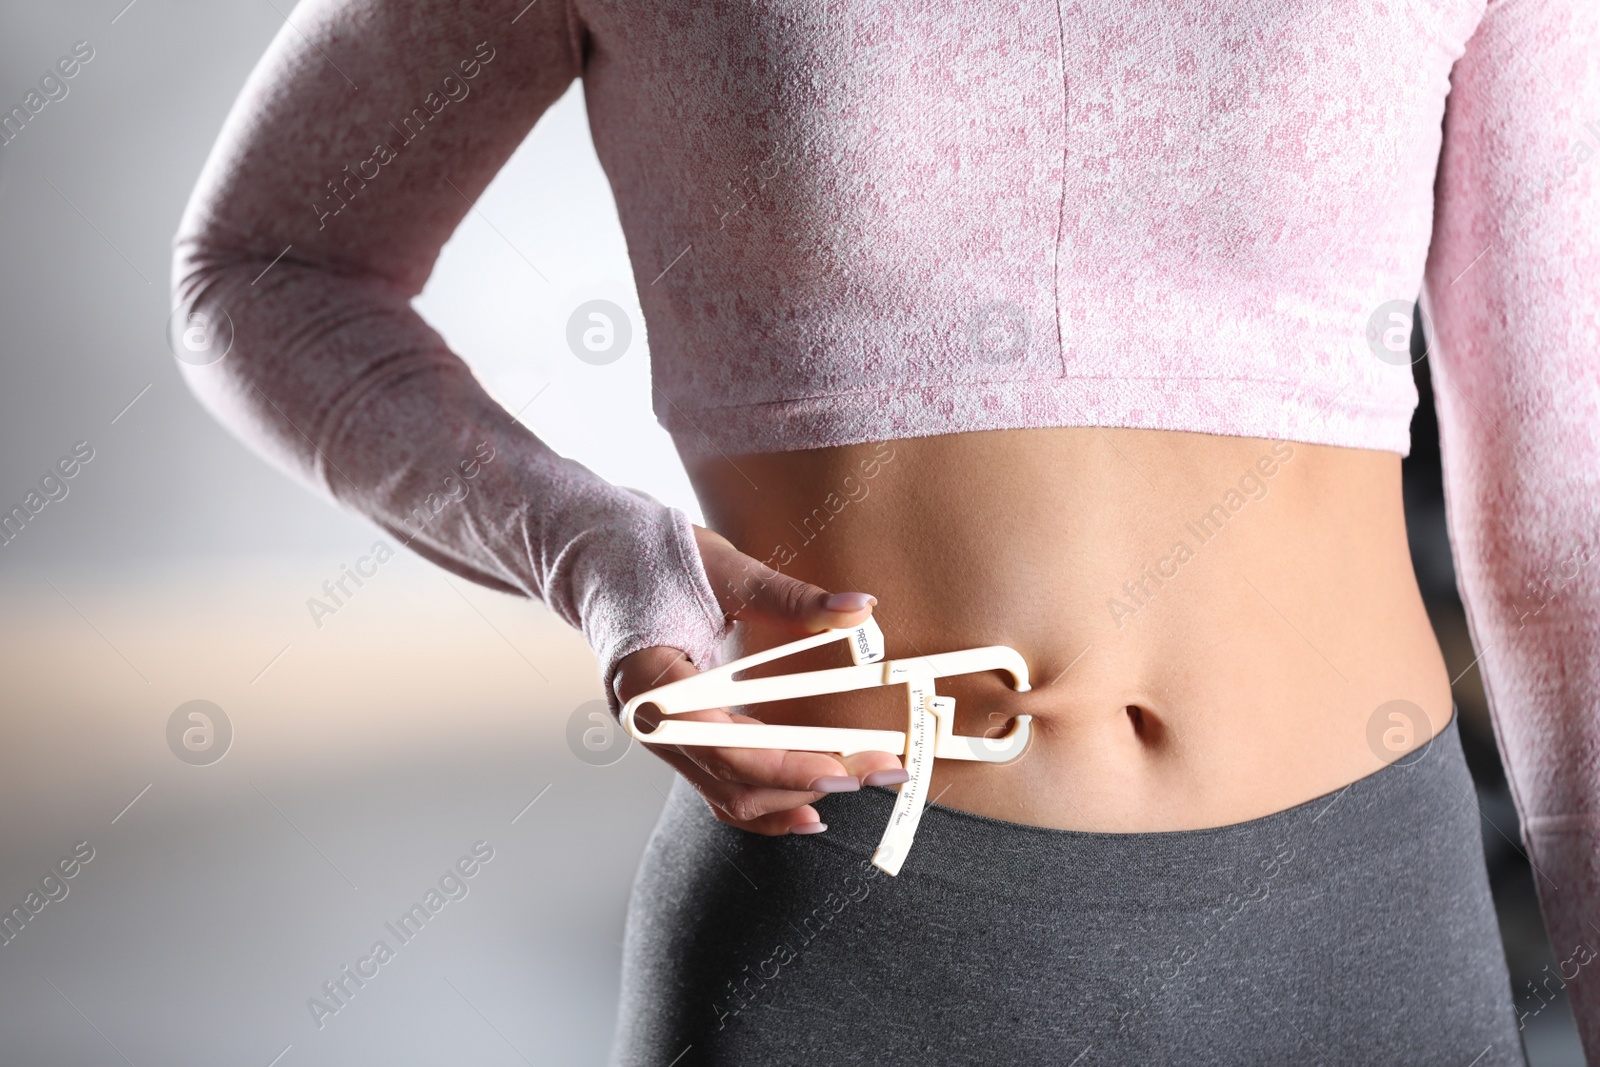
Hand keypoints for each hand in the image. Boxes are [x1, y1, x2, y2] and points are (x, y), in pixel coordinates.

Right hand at [612, 525, 907, 834]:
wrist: (602, 559)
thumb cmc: (654, 557)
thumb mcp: (727, 570)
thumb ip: (791, 597)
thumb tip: (859, 608)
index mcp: (650, 680)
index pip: (724, 742)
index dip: (788, 763)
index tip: (846, 765)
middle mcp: (649, 723)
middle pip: (733, 780)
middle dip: (811, 781)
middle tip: (880, 767)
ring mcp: (660, 738)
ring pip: (729, 795)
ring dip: (796, 796)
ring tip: (861, 778)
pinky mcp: (677, 740)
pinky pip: (721, 788)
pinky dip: (767, 804)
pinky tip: (811, 809)